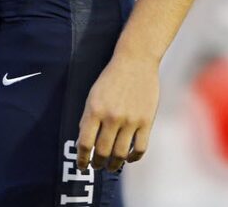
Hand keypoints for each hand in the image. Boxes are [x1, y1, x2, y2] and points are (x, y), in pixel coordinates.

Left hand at [76, 52, 159, 172]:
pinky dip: (133, 158)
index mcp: (94, 109)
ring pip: (121, 154)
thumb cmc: (111, 77)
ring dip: (114, 164)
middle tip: (96, 166)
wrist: (135, 61)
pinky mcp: (146, 122)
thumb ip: (89, 117)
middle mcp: (112, 117)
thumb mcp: (93, 94)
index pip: (85, 143)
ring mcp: (130, 121)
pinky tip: (128, 158)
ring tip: (111, 166)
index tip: (81, 166)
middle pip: (103, 152)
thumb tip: (85, 140)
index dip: (82, 158)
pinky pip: (139, 149)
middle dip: (98, 163)